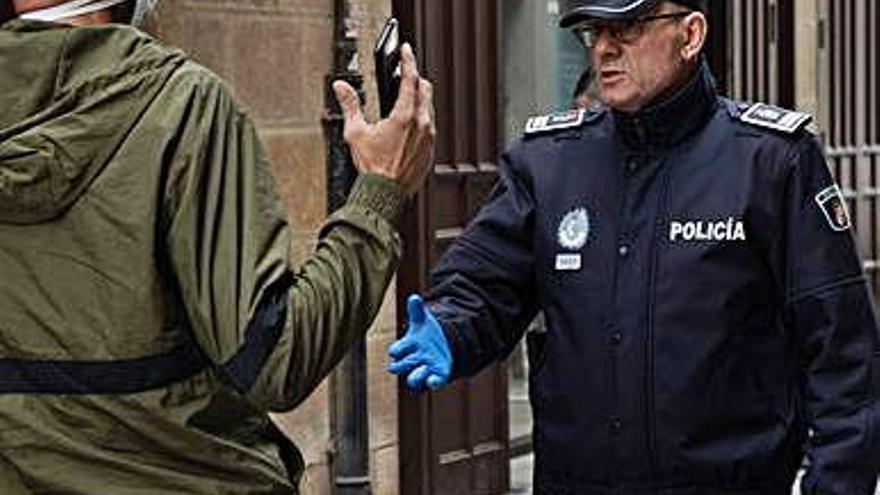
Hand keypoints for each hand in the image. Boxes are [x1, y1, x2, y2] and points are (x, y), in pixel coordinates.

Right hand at [333, 43, 435, 194]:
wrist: (385, 194)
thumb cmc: (372, 168)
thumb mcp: (356, 133)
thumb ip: (350, 106)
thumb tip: (341, 87)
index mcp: (405, 116)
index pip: (411, 79)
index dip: (408, 61)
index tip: (406, 50)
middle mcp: (422, 125)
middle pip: (425, 90)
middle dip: (415, 79)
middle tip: (405, 76)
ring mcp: (429, 139)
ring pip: (429, 109)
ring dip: (419, 100)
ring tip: (406, 101)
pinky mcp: (430, 152)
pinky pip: (430, 129)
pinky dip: (421, 121)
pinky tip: (409, 127)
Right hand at [388, 294, 451, 390]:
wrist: (443, 346)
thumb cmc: (426, 334)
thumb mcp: (422, 321)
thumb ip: (417, 311)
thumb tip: (414, 297)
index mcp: (407, 347)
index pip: (395, 351)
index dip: (396, 350)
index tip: (398, 350)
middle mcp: (412, 360)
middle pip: (398, 367)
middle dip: (402, 365)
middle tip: (410, 359)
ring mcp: (424, 369)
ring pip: (413, 379)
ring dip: (415, 376)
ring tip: (423, 368)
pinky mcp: (437, 376)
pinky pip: (432, 383)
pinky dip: (432, 382)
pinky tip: (434, 379)